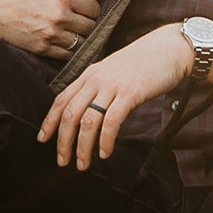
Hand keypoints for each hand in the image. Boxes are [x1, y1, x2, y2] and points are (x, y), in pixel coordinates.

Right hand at [0, 0, 101, 58]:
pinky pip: (69, 55)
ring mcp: (52, 35)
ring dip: (82, 39)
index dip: (94, 9)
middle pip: (91, 27)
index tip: (87, 9)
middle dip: (90, 24)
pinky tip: (67, 43)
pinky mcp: (44, 49)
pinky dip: (71, 51)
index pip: (94, 8)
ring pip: (83, 43)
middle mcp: (60, 17)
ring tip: (77, 33)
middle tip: (84, 22)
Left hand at [37, 23, 193, 170]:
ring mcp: (112, 86)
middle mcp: (96, 79)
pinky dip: (105, 140)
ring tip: (83, 164)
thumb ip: (99, 88)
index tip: (42, 139)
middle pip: (69, 113)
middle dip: (63, 141)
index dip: (49, 121)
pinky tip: (104, 153)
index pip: (61, 99)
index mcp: (89, 74)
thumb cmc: (144, 62)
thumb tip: (89, 112)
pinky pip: (111, 121)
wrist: (170, 48)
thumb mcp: (113, 72)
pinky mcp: (129, 93)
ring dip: (83, 146)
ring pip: (88, 121)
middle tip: (62, 161)